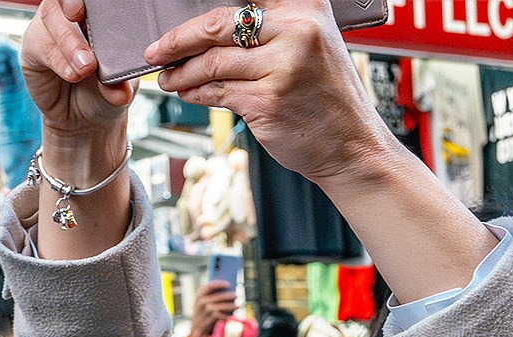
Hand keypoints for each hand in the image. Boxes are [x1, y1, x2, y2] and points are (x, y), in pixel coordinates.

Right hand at [22, 0, 135, 148]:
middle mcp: (74, 12)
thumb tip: (120, 91)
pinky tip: (71, 74)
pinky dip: (58, 59)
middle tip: (79, 16)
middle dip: (73, 0)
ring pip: (52, 15)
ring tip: (86, 67)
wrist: (81, 119)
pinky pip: (42, 43)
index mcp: (100, 13)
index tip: (104, 2)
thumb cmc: (103, 92)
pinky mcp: (34, 44)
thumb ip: (120, 86)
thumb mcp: (119, 90)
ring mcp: (52, 25)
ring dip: (69, 40)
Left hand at [148, 0, 391, 185]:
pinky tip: (187, 94)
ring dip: (182, 72)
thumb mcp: (311, 45)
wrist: (354, 147)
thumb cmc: (328, 98)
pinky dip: (195, 93)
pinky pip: (217, 92)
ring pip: (212, 62)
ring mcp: (282, 66)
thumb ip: (271, 28)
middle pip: (217, 24)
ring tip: (169, 78)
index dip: (202, 9)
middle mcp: (296, 29)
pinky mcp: (267, 100)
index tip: (175, 17)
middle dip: (178, 39)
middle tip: (158, 50)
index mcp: (305, 6)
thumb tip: (210, 28)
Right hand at [189, 281, 236, 336]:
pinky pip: (216, 318)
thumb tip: (231, 293)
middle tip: (236, 295)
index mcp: (199, 297)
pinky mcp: (205, 324)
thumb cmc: (206, 315)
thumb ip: (216, 298)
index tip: (229, 284)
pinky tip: (232, 316)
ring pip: (216, 308)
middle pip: (214, 298)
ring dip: (228, 306)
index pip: (208, 287)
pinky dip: (225, 316)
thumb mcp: (207, 305)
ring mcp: (201, 314)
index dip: (218, 284)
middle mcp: (199, 305)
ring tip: (238, 306)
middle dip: (226, 296)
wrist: (197, 332)